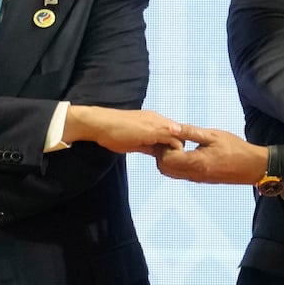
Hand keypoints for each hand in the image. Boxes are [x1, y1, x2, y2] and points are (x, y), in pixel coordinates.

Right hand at [65, 106, 184, 155]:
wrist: (101, 124)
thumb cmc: (112, 132)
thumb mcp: (134, 141)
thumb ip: (148, 145)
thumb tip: (157, 152)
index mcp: (154, 121)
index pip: (173, 132)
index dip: (173, 146)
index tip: (166, 158)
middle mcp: (159, 120)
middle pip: (182, 134)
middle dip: (178, 149)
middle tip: (169, 163)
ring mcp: (159, 124)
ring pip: (182, 138)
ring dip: (177, 152)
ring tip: (168, 164)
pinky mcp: (157, 131)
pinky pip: (176, 142)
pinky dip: (174, 154)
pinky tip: (165, 162)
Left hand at [155, 126, 269, 184]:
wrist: (252, 167)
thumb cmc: (235, 149)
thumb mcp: (213, 135)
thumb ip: (190, 132)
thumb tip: (171, 127)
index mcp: (196, 163)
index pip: (166, 158)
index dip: (165, 145)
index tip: (174, 135)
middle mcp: (192, 174)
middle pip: (163, 167)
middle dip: (162, 152)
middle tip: (174, 139)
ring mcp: (194, 178)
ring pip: (169, 172)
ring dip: (168, 158)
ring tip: (179, 144)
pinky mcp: (198, 179)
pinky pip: (178, 174)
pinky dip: (175, 163)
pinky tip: (185, 151)